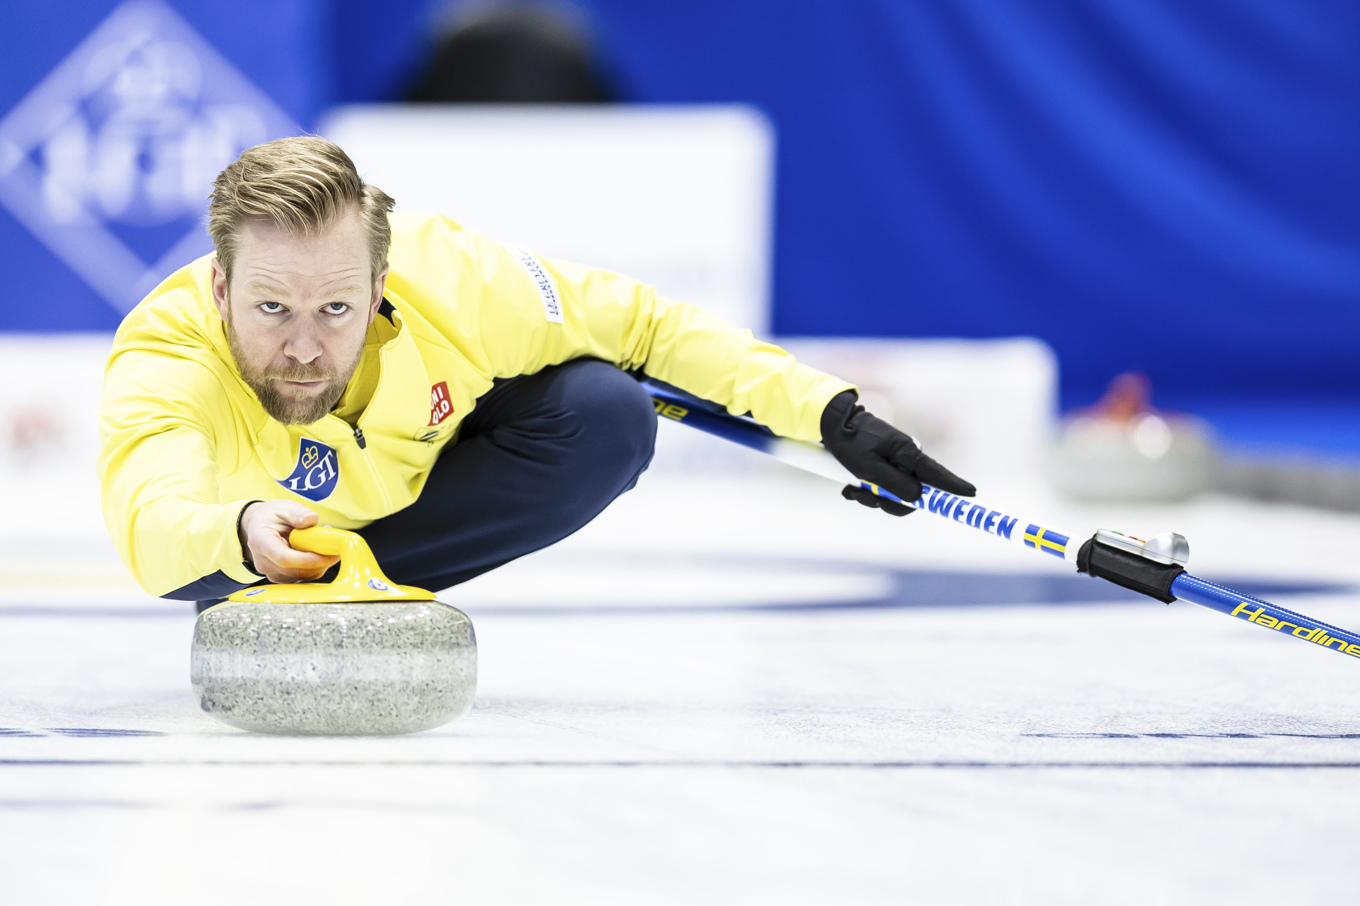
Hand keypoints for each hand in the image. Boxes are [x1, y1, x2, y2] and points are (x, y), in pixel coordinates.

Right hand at [238, 500, 339, 582]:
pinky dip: (315, 566)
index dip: (308, 559)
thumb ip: (298, 513)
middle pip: (297, 571)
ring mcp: (272, 573)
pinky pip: (304, 577)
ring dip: (320, 563)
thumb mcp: (284, 507)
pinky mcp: (282, 577)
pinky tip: (316, 552)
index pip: (284, 558)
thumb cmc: (271, 517)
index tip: (328, 554)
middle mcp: (264, 562)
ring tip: (324, 543)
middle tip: (336, 545)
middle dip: (321, 561)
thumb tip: (311, 519)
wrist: (259, 526)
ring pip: (303, 576)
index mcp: (261, 542)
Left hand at [820, 390, 975, 515]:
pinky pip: (884, 488)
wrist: (834, 424)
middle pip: (914, 493)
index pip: (938, 475)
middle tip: (866, 497)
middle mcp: (908, 459)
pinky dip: (868, 492)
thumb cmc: (851, 443)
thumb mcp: (869, 468)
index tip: (971, 495)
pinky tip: (851, 487)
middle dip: (890, 502)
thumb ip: (895, 484)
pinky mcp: (887, 466)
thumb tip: (920, 499)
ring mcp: (898, 463)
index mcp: (909, 454)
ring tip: (853, 489)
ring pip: (896, 494)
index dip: (955, 487)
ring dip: (874, 497)